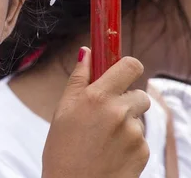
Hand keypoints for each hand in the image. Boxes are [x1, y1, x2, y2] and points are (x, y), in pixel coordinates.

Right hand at [42, 47, 149, 177]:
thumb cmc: (62, 148)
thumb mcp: (63, 109)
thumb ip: (79, 78)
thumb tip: (86, 52)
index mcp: (97, 97)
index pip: (130, 66)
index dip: (128, 66)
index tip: (121, 72)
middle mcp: (119, 112)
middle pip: (139, 93)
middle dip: (126, 100)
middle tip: (105, 114)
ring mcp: (134, 133)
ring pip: (138, 118)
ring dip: (126, 123)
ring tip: (103, 139)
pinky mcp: (143, 151)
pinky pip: (141, 138)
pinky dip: (129, 143)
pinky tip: (110, 152)